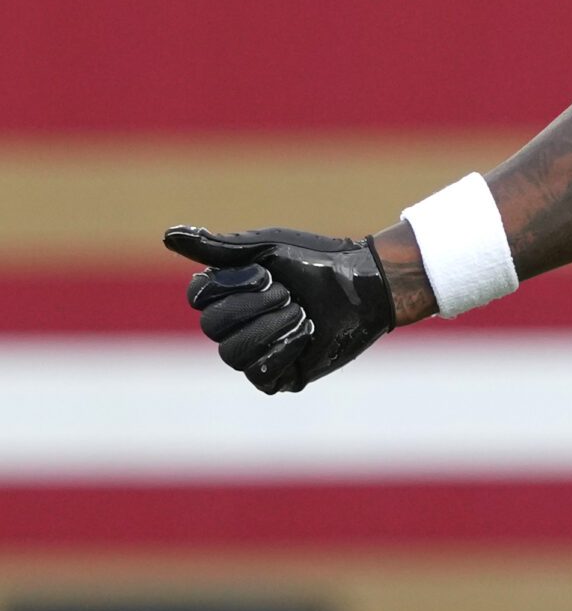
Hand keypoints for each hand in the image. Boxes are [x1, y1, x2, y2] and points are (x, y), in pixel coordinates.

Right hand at [165, 225, 396, 394]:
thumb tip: (167, 235)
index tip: (268, 274)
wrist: (365, 283)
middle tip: (290, 293)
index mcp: (226, 293)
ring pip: (231, 354)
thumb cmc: (316, 260)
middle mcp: (234, 325)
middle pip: (212, 327)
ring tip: (302, 313)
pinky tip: (307, 334)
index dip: (232, 287)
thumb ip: (216, 247)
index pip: (198, 299)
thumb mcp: (265, 248)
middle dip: (255, 306)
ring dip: (272, 327)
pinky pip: (260, 374)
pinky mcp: (278, 376)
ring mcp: (254, 352)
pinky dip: (285, 349)